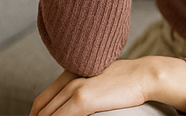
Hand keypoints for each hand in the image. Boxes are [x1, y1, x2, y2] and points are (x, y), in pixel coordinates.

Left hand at [30, 58, 185, 115]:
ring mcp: (74, 89)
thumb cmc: (125, 79)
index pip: (41, 100)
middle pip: (41, 110)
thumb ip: (80, 87)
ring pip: (48, 115)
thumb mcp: (97, 79)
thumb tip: (72, 102)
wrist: (144, 75)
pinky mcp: (83, 100)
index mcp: (69, 74)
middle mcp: (68, 80)